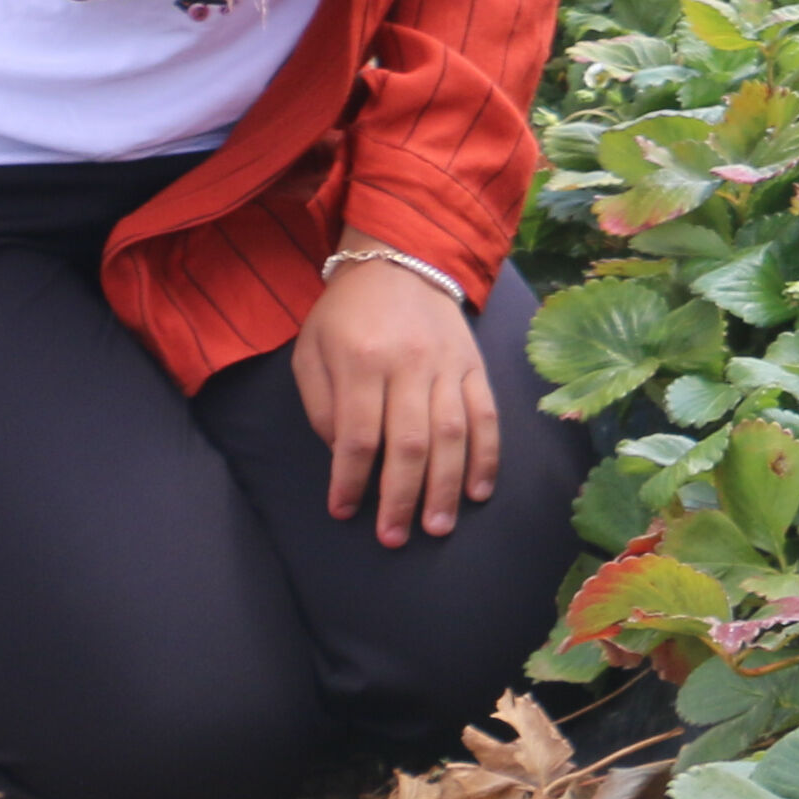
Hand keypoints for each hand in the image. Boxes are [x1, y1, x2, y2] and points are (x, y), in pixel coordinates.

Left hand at [294, 247, 498, 541]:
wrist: (400, 261)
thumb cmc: (346, 314)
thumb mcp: (311, 350)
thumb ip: (321, 405)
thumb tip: (344, 455)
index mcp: (361, 360)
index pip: (359, 435)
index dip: (351, 481)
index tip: (344, 511)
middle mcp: (410, 364)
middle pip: (409, 443)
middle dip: (401, 497)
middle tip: (393, 538)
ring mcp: (448, 365)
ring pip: (452, 435)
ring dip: (446, 487)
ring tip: (437, 527)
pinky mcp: (475, 366)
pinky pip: (486, 415)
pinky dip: (486, 456)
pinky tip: (478, 491)